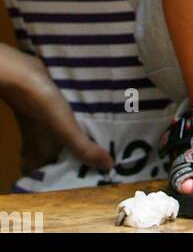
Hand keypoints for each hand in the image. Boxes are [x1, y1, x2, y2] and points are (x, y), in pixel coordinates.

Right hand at [0, 45, 112, 175]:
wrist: (25, 74)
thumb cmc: (43, 107)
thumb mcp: (66, 130)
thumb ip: (85, 149)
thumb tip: (108, 167)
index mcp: (39, 156)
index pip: (54, 176)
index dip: (72, 176)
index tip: (96, 174)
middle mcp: (39, 145)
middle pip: (61, 157)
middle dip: (81, 155)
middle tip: (107, 156)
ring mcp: (43, 127)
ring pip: (64, 138)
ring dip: (81, 137)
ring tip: (107, 138)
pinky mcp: (48, 110)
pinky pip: (66, 121)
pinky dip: (77, 122)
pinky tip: (95, 118)